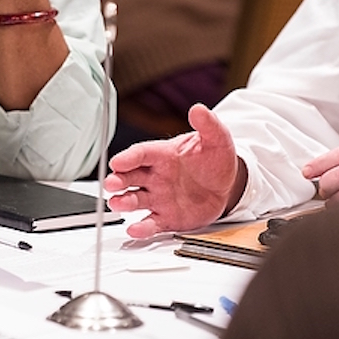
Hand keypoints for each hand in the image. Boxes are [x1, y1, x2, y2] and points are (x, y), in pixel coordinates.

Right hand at [104, 104, 242, 238]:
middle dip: (117, 180)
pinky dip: (142, 228)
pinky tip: (135, 229)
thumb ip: (208, 125)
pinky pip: (151, 223)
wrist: (227, 185)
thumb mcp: (216, 139)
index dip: (128, 157)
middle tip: (111, 184)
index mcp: (163, 155)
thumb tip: (199, 109)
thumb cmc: (215, 160)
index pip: (141, 154)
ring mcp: (159, 197)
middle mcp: (155, 176)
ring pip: (135, 199)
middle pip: (130, 176)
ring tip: (116, 204)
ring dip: (123, 202)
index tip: (117, 162)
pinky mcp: (166, 217)